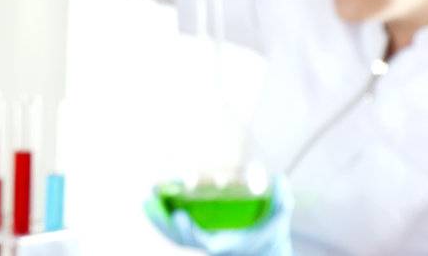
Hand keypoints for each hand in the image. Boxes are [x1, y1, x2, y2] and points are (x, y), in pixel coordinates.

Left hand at [144, 175, 292, 255]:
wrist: (264, 250)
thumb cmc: (269, 234)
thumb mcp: (278, 219)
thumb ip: (281, 201)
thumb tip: (279, 178)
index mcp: (225, 246)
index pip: (202, 242)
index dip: (188, 231)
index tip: (179, 214)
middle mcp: (210, 247)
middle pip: (181, 239)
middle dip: (164, 223)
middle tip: (150, 201)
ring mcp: (202, 243)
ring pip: (175, 237)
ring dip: (158, 220)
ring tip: (145, 202)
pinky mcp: (198, 238)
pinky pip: (175, 234)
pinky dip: (162, 221)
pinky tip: (150, 206)